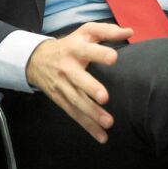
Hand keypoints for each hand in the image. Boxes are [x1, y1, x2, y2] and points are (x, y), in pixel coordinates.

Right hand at [25, 22, 133, 142]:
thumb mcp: (85, 32)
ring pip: (76, 100)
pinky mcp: (60, 100)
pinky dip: (87, 126)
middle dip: (90, 88)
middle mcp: (67, 67)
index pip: (87, 50)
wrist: (37, 59)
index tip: (114, 58)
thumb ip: (107, 31)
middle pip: (78, 79)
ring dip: (91, 113)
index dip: (99, 53)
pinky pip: (74, 114)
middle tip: (104, 97)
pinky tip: (102, 137)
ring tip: (108, 123)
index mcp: (75, 49)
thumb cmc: (70, 45)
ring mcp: (62, 85)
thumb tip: (130, 31)